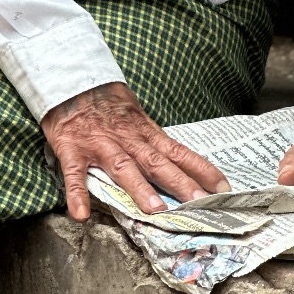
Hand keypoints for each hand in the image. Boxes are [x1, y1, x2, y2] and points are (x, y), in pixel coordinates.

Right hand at [41, 82, 230, 221]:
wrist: (70, 79)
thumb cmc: (106, 102)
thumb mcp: (135, 116)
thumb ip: (151, 140)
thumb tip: (176, 165)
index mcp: (144, 133)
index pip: (179, 152)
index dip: (201, 170)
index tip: (222, 188)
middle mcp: (126, 139)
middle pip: (157, 163)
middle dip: (180, 183)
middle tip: (199, 203)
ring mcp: (100, 145)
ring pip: (123, 167)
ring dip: (139, 188)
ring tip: (154, 210)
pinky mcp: (72, 149)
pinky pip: (74, 174)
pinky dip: (77, 194)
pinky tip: (81, 214)